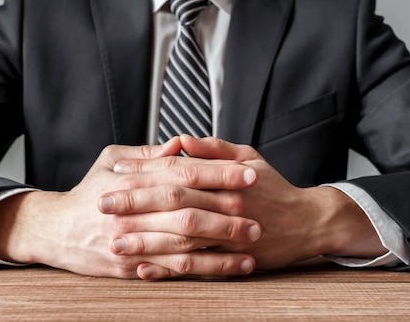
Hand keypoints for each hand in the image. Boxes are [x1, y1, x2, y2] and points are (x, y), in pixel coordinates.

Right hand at [0, 137, 259, 278]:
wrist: (54, 230)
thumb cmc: (88, 191)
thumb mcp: (111, 160)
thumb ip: (148, 153)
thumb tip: (182, 144)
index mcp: (131, 179)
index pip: (182, 172)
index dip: (217, 173)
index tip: (248, 173)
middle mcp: (132, 210)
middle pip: (188, 208)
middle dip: (226, 211)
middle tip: (258, 213)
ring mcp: (131, 241)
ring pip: (183, 242)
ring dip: (221, 245)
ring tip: (251, 243)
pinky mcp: (130, 267)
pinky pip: (171, 268)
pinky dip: (202, 268)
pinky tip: (226, 267)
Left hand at [112, 135, 385, 277]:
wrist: (308, 222)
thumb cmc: (273, 186)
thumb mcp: (249, 156)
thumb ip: (213, 148)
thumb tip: (181, 140)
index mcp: (224, 176)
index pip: (176, 170)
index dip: (145, 171)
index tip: (115, 173)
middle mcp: (224, 203)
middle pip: (172, 203)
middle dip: (135, 204)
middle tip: (102, 205)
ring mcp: (227, 235)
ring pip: (180, 238)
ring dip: (145, 241)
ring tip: (114, 242)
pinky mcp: (231, 260)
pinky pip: (195, 267)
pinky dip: (168, 269)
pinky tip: (144, 269)